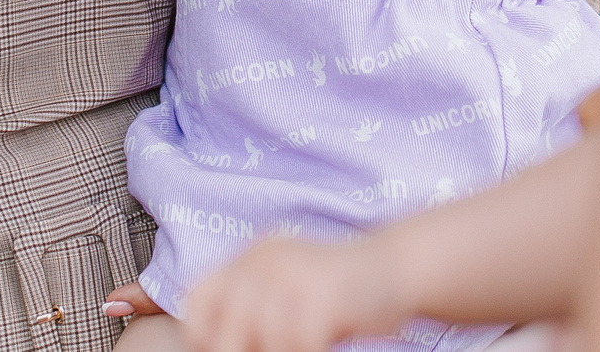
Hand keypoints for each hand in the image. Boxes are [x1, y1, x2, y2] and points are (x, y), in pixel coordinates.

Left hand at [179, 235, 407, 351]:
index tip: (217, 351)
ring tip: (306, 344)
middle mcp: (268, 259)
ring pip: (267, 343)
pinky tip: (325, 346)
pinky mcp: (326, 293)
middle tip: (275, 350)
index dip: (202, 335)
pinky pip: (302, 344)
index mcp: (253, 257)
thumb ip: (250, 316)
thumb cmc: (339, 295)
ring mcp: (297, 274)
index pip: (200, 298)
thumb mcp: (285, 295)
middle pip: (228, 329)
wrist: (398, 267)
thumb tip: (213, 348)